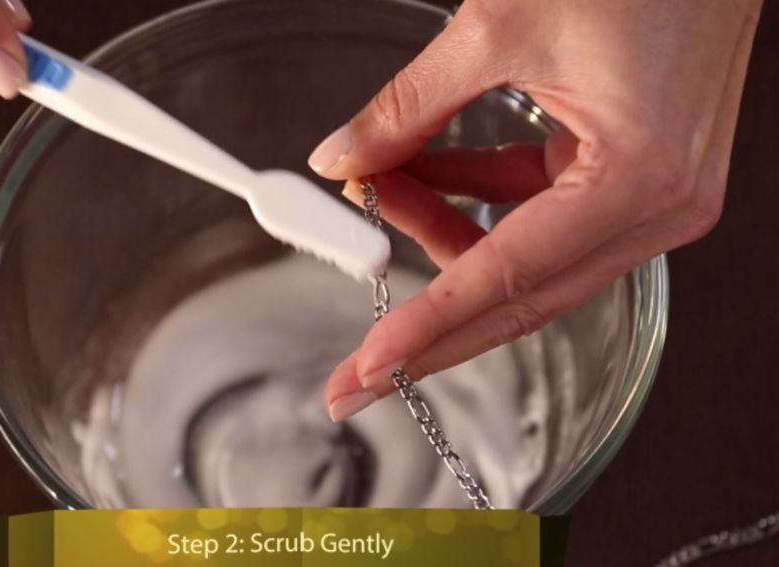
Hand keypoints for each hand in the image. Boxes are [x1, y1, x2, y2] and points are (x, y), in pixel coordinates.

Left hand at [314, 0, 762, 421]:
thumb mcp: (498, 29)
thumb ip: (408, 107)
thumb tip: (341, 157)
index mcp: (637, 181)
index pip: (504, 279)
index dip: (425, 329)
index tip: (367, 369)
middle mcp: (657, 209)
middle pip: (518, 298)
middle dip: (427, 332)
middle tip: (354, 375)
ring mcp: (651, 198)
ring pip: (524, 259)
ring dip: (442, 234)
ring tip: (374, 192)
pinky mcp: (634, 175)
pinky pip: (541, 215)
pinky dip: (477, 201)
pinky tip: (421, 176)